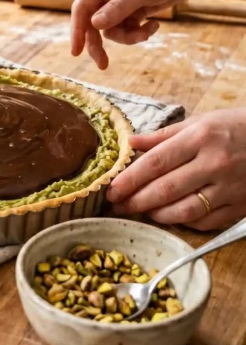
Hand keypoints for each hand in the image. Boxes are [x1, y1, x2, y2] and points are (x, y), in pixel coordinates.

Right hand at [70, 0, 197, 68]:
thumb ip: (118, 8)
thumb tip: (94, 24)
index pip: (82, 6)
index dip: (77, 29)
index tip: (76, 52)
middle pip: (94, 22)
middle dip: (99, 42)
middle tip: (103, 64)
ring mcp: (121, 1)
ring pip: (112, 29)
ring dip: (128, 36)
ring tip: (147, 32)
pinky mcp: (134, 9)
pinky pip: (128, 28)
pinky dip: (139, 32)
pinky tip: (154, 25)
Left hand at [107, 109, 245, 229]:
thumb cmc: (234, 126)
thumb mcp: (200, 122)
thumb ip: (164, 135)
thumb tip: (131, 143)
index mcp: (201, 138)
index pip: (156, 162)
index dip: (130, 179)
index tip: (112, 189)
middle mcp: (214, 164)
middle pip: (166, 189)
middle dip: (136, 200)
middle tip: (116, 206)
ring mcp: (229, 188)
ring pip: (184, 211)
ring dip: (156, 215)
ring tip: (139, 212)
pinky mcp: (239, 207)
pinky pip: (205, 222)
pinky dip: (183, 222)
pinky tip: (167, 217)